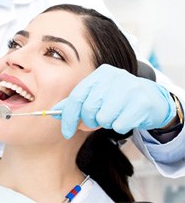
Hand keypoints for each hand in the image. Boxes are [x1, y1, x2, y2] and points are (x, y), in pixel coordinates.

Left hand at [52, 64, 175, 138]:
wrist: (151, 99)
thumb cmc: (118, 99)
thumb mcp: (96, 96)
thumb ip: (76, 103)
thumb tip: (54, 112)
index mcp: (99, 74)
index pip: (76, 97)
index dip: (68, 117)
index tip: (66, 132)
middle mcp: (113, 77)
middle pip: (88, 109)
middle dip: (89, 122)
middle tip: (97, 121)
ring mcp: (128, 88)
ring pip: (103, 118)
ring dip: (106, 123)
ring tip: (115, 115)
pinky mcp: (141, 102)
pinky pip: (119, 125)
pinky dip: (120, 126)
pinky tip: (126, 117)